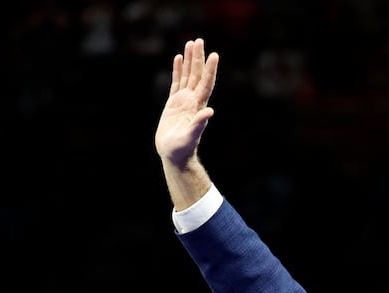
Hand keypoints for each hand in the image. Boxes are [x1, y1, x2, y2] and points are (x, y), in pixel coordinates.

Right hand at [155, 38, 218, 166]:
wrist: (174, 155)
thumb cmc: (182, 149)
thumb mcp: (191, 136)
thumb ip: (199, 124)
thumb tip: (210, 112)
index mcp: (198, 105)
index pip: (206, 83)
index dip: (210, 69)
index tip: (214, 54)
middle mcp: (193, 100)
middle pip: (197, 74)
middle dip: (198, 58)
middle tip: (199, 40)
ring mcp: (184, 101)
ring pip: (188, 75)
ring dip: (190, 60)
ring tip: (191, 43)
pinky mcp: (174, 104)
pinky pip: (176, 82)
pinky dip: (178, 70)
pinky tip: (178, 59)